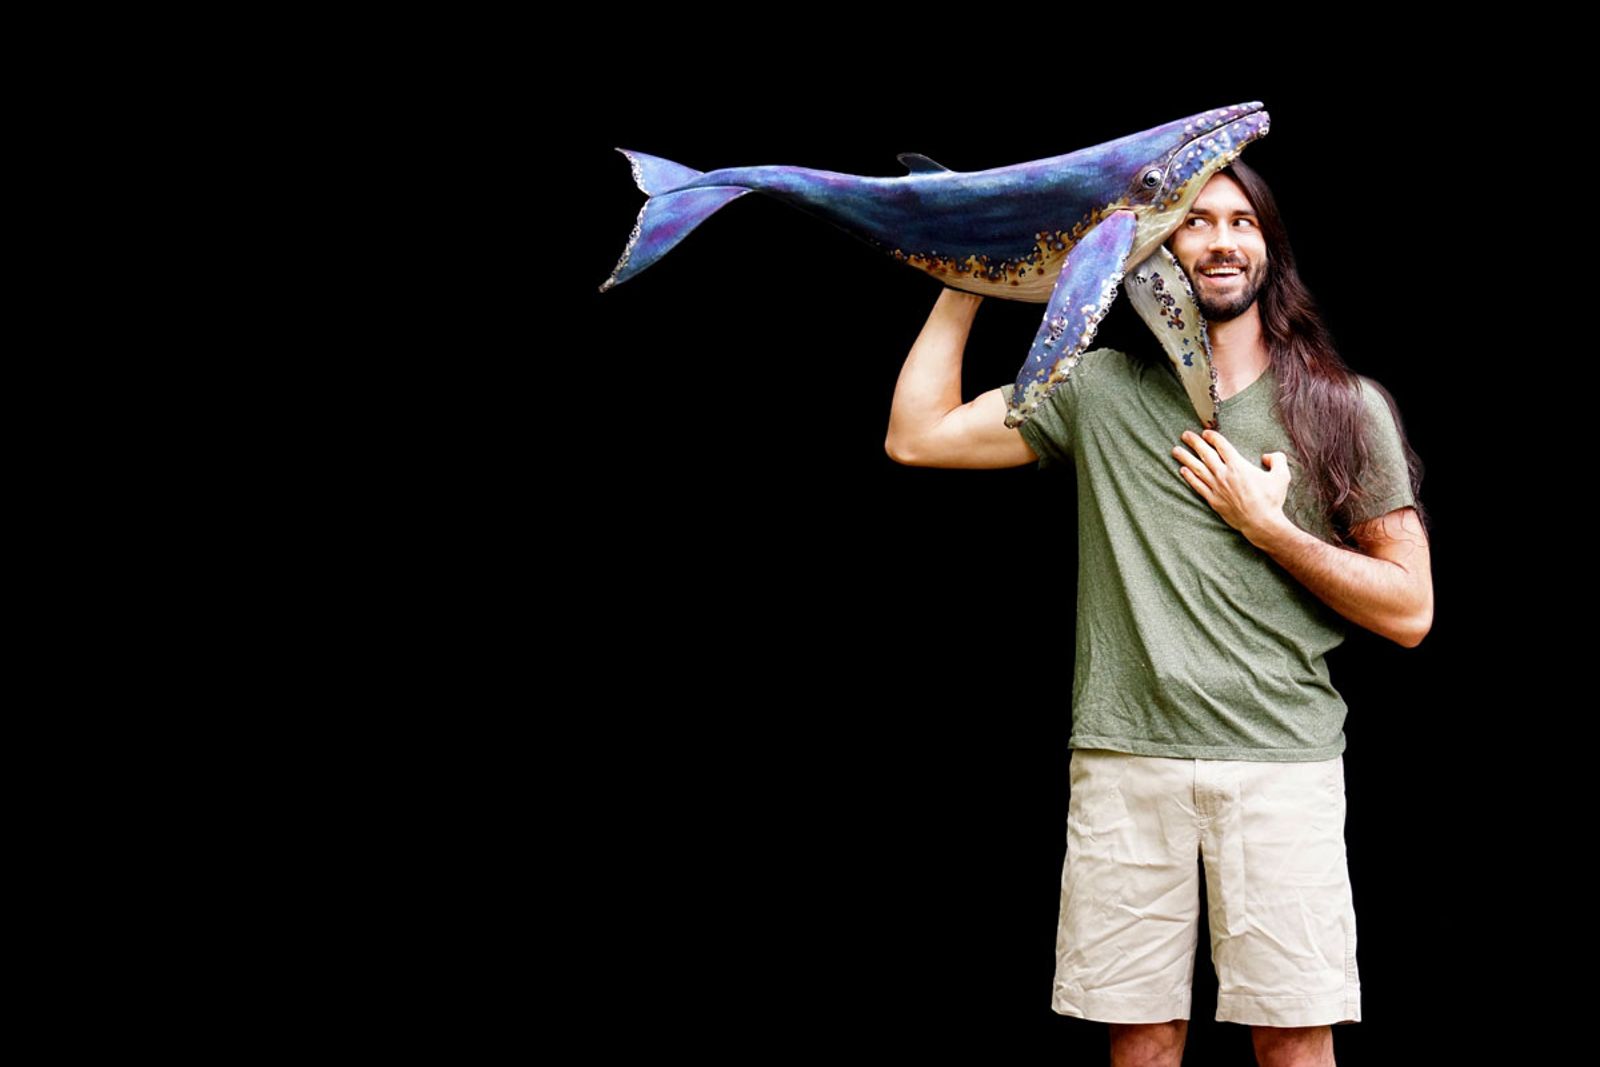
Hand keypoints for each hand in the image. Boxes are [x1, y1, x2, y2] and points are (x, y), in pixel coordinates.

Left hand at [1172, 429, 1291, 545]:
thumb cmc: (1272, 499)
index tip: (1205, 432)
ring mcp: (1216, 487)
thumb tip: (1268, 456)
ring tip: (1175, 450)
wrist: (1261, 523)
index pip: (1221, 446)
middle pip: (1205, 454)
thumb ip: (1277, 460)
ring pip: (1197, 468)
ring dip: (1185, 458)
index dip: (1212, 437)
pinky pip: (1197, 486)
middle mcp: (1224, 474)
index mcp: (1238, 465)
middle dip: (1194, 442)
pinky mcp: (1213, 500)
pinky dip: (1189, 477)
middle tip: (1185, 435)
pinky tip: (1182, 470)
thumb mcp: (1282, 476)